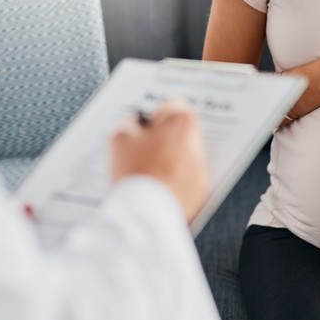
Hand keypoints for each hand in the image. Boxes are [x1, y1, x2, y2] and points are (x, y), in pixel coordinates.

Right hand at [110, 100, 208, 223]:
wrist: (146, 213)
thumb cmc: (134, 172)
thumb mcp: (119, 137)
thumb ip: (129, 123)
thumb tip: (134, 125)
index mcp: (181, 122)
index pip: (173, 106)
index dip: (155, 115)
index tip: (144, 127)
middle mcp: (197, 143)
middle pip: (181, 132)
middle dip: (164, 138)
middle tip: (143, 150)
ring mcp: (200, 168)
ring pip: (185, 156)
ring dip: (170, 160)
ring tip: (147, 172)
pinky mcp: (200, 191)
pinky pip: (187, 179)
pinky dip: (175, 181)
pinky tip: (155, 187)